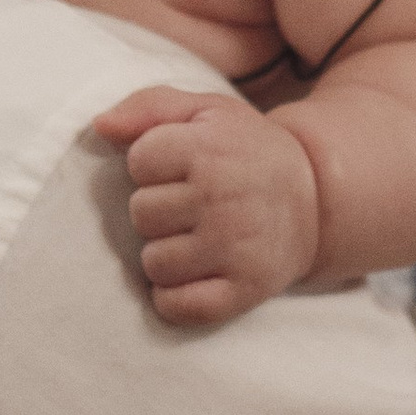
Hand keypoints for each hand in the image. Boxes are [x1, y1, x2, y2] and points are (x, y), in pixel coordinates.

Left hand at [93, 85, 322, 325]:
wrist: (315, 199)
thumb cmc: (244, 151)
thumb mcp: (205, 111)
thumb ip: (149, 107)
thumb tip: (100, 125)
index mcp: (210, 149)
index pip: (139, 161)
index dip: (152, 164)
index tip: (179, 167)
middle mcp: (223, 198)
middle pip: (142, 214)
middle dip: (158, 208)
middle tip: (190, 205)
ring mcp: (235, 248)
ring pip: (154, 264)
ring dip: (166, 253)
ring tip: (194, 238)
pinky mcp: (244, 291)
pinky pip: (177, 307)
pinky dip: (174, 298)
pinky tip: (193, 275)